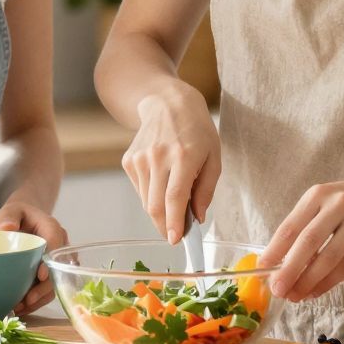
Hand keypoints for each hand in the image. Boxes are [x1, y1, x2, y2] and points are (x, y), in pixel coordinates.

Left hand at [0, 199, 67, 313]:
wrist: (24, 219)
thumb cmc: (19, 215)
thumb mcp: (11, 210)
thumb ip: (8, 216)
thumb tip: (6, 228)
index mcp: (52, 228)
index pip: (56, 245)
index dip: (50, 261)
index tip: (40, 275)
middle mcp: (60, 245)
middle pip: (59, 269)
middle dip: (45, 287)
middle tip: (28, 299)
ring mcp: (57, 261)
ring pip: (56, 282)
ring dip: (40, 297)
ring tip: (21, 308)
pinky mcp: (51, 272)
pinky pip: (49, 289)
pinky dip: (37, 300)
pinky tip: (22, 307)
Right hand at [122, 84, 219, 243]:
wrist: (166, 103)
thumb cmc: (197, 130)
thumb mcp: (214, 156)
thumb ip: (207, 189)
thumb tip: (198, 217)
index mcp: (183, 155)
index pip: (174, 196)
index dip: (175, 222)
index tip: (177, 240)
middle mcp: (158, 157)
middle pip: (156, 205)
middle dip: (166, 226)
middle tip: (177, 233)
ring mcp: (140, 158)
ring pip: (146, 201)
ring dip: (160, 211)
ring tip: (174, 201)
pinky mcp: (129, 160)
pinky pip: (140, 190)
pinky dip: (151, 195)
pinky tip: (162, 181)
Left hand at [263, 165, 343, 303]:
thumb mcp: (327, 200)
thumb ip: (307, 225)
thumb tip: (281, 262)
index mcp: (318, 194)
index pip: (291, 225)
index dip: (275, 250)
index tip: (262, 269)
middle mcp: (338, 204)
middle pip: (308, 242)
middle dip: (290, 270)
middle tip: (278, 290)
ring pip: (329, 257)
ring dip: (309, 280)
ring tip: (296, 296)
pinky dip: (330, 281)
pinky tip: (317, 291)